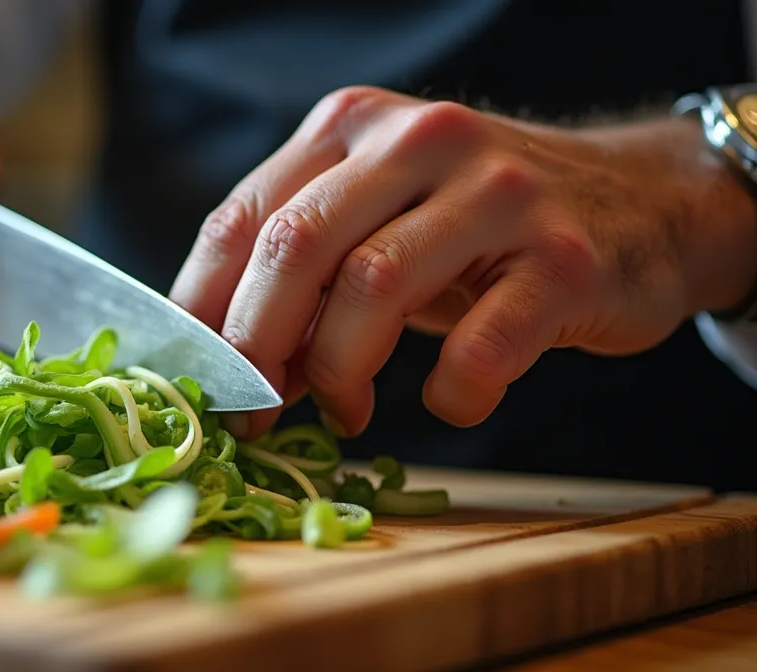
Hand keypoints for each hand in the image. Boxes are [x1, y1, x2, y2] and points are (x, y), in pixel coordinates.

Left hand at [170, 86, 756, 437]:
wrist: (641, 202)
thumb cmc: (478, 227)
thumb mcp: (381, 217)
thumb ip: (305, 268)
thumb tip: (231, 362)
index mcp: (352, 126)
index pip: (243, 218)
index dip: (203, 310)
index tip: (194, 379)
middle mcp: (420, 140)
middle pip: (295, 246)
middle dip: (255, 345)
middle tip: (253, 412)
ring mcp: (499, 192)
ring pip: (373, 286)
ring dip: (340, 373)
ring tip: (346, 411)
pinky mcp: (564, 259)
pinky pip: (482, 343)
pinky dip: (451, 390)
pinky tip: (447, 399)